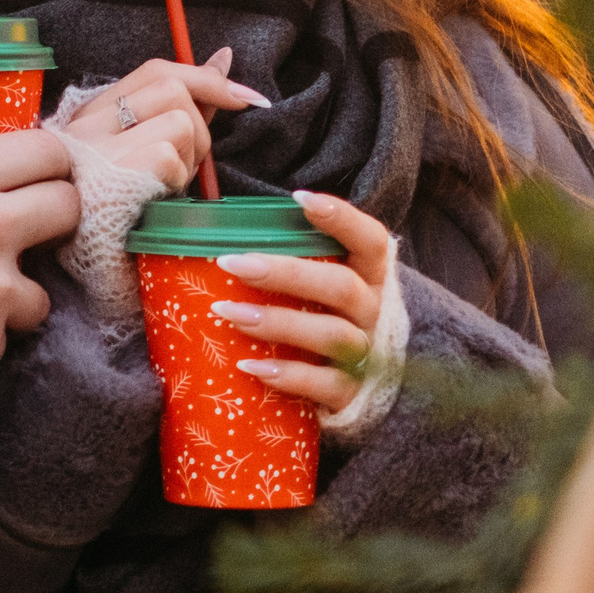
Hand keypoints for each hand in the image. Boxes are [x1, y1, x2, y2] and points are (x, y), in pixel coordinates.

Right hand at [58, 47, 269, 191]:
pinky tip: (157, 201)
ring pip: (179, 123)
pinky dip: (175, 182)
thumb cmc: (126, 209)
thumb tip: (225, 59)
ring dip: (188, 161)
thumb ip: (184, 104)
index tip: (245, 98)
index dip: (207, 78)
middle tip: (183, 167)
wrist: (91, 262)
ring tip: (166, 187)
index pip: (156, 71)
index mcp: (91, 115)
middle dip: (199, 129)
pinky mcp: (111, 174)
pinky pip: (169, 157)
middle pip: (173, 90)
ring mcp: (96, 149)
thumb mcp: (146, 151)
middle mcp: (86, 125)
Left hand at [208, 190, 392, 415]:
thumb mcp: (322, 286)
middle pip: (340, 287)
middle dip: (285, 273)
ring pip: (330, 334)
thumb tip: (220, 229)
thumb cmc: (325, 319)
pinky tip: (248, 366)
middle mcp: (372, 312)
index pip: (370, 240)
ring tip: (227, 312)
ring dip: (277, 322)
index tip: (300, 198)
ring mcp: (365, 355)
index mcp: (369, 277)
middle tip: (232, 263)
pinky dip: (286, 376)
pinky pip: (323, 385)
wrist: (361, 387)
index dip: (342, 218)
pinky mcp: (351, 395)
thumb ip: (296, 259)